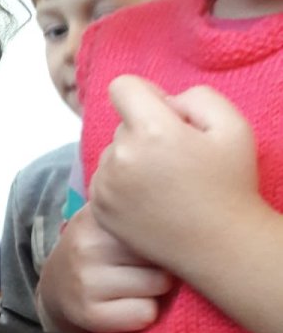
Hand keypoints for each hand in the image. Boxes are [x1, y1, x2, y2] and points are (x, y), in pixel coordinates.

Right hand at [36, 203, 173, 332]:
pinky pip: (145, 314)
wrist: (57, 286)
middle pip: (167, 253)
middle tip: (144, 264)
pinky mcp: (87, 312)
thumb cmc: (103, 250)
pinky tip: (124, 305)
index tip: (164, 237)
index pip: (163, 219)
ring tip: (134, 284)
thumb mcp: (116, 219)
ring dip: (156, 289)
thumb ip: (148, 208)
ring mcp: (85, 278)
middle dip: (164, 261)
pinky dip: (142, 313)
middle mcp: (89, 241)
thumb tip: (200, 220)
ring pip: (160, 284)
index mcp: (101, 210)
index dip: (172, 232)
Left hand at [90, 76, 258, 274]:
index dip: (146, 95)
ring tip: (166, 184)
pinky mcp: (100, 209)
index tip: (165, 115)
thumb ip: (195, 96)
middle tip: (178, 159)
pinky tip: (151, 199)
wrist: (219, 245)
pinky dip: (122, 184)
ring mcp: (106, 186)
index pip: (122, 87)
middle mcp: (120, 157)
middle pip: (122, 123)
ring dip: (132, 159)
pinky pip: (104, 179)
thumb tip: (163, 101)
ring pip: (112, 152)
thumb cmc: (229, 184)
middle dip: (145, 131)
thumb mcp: (232, 125)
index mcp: (151, 131)